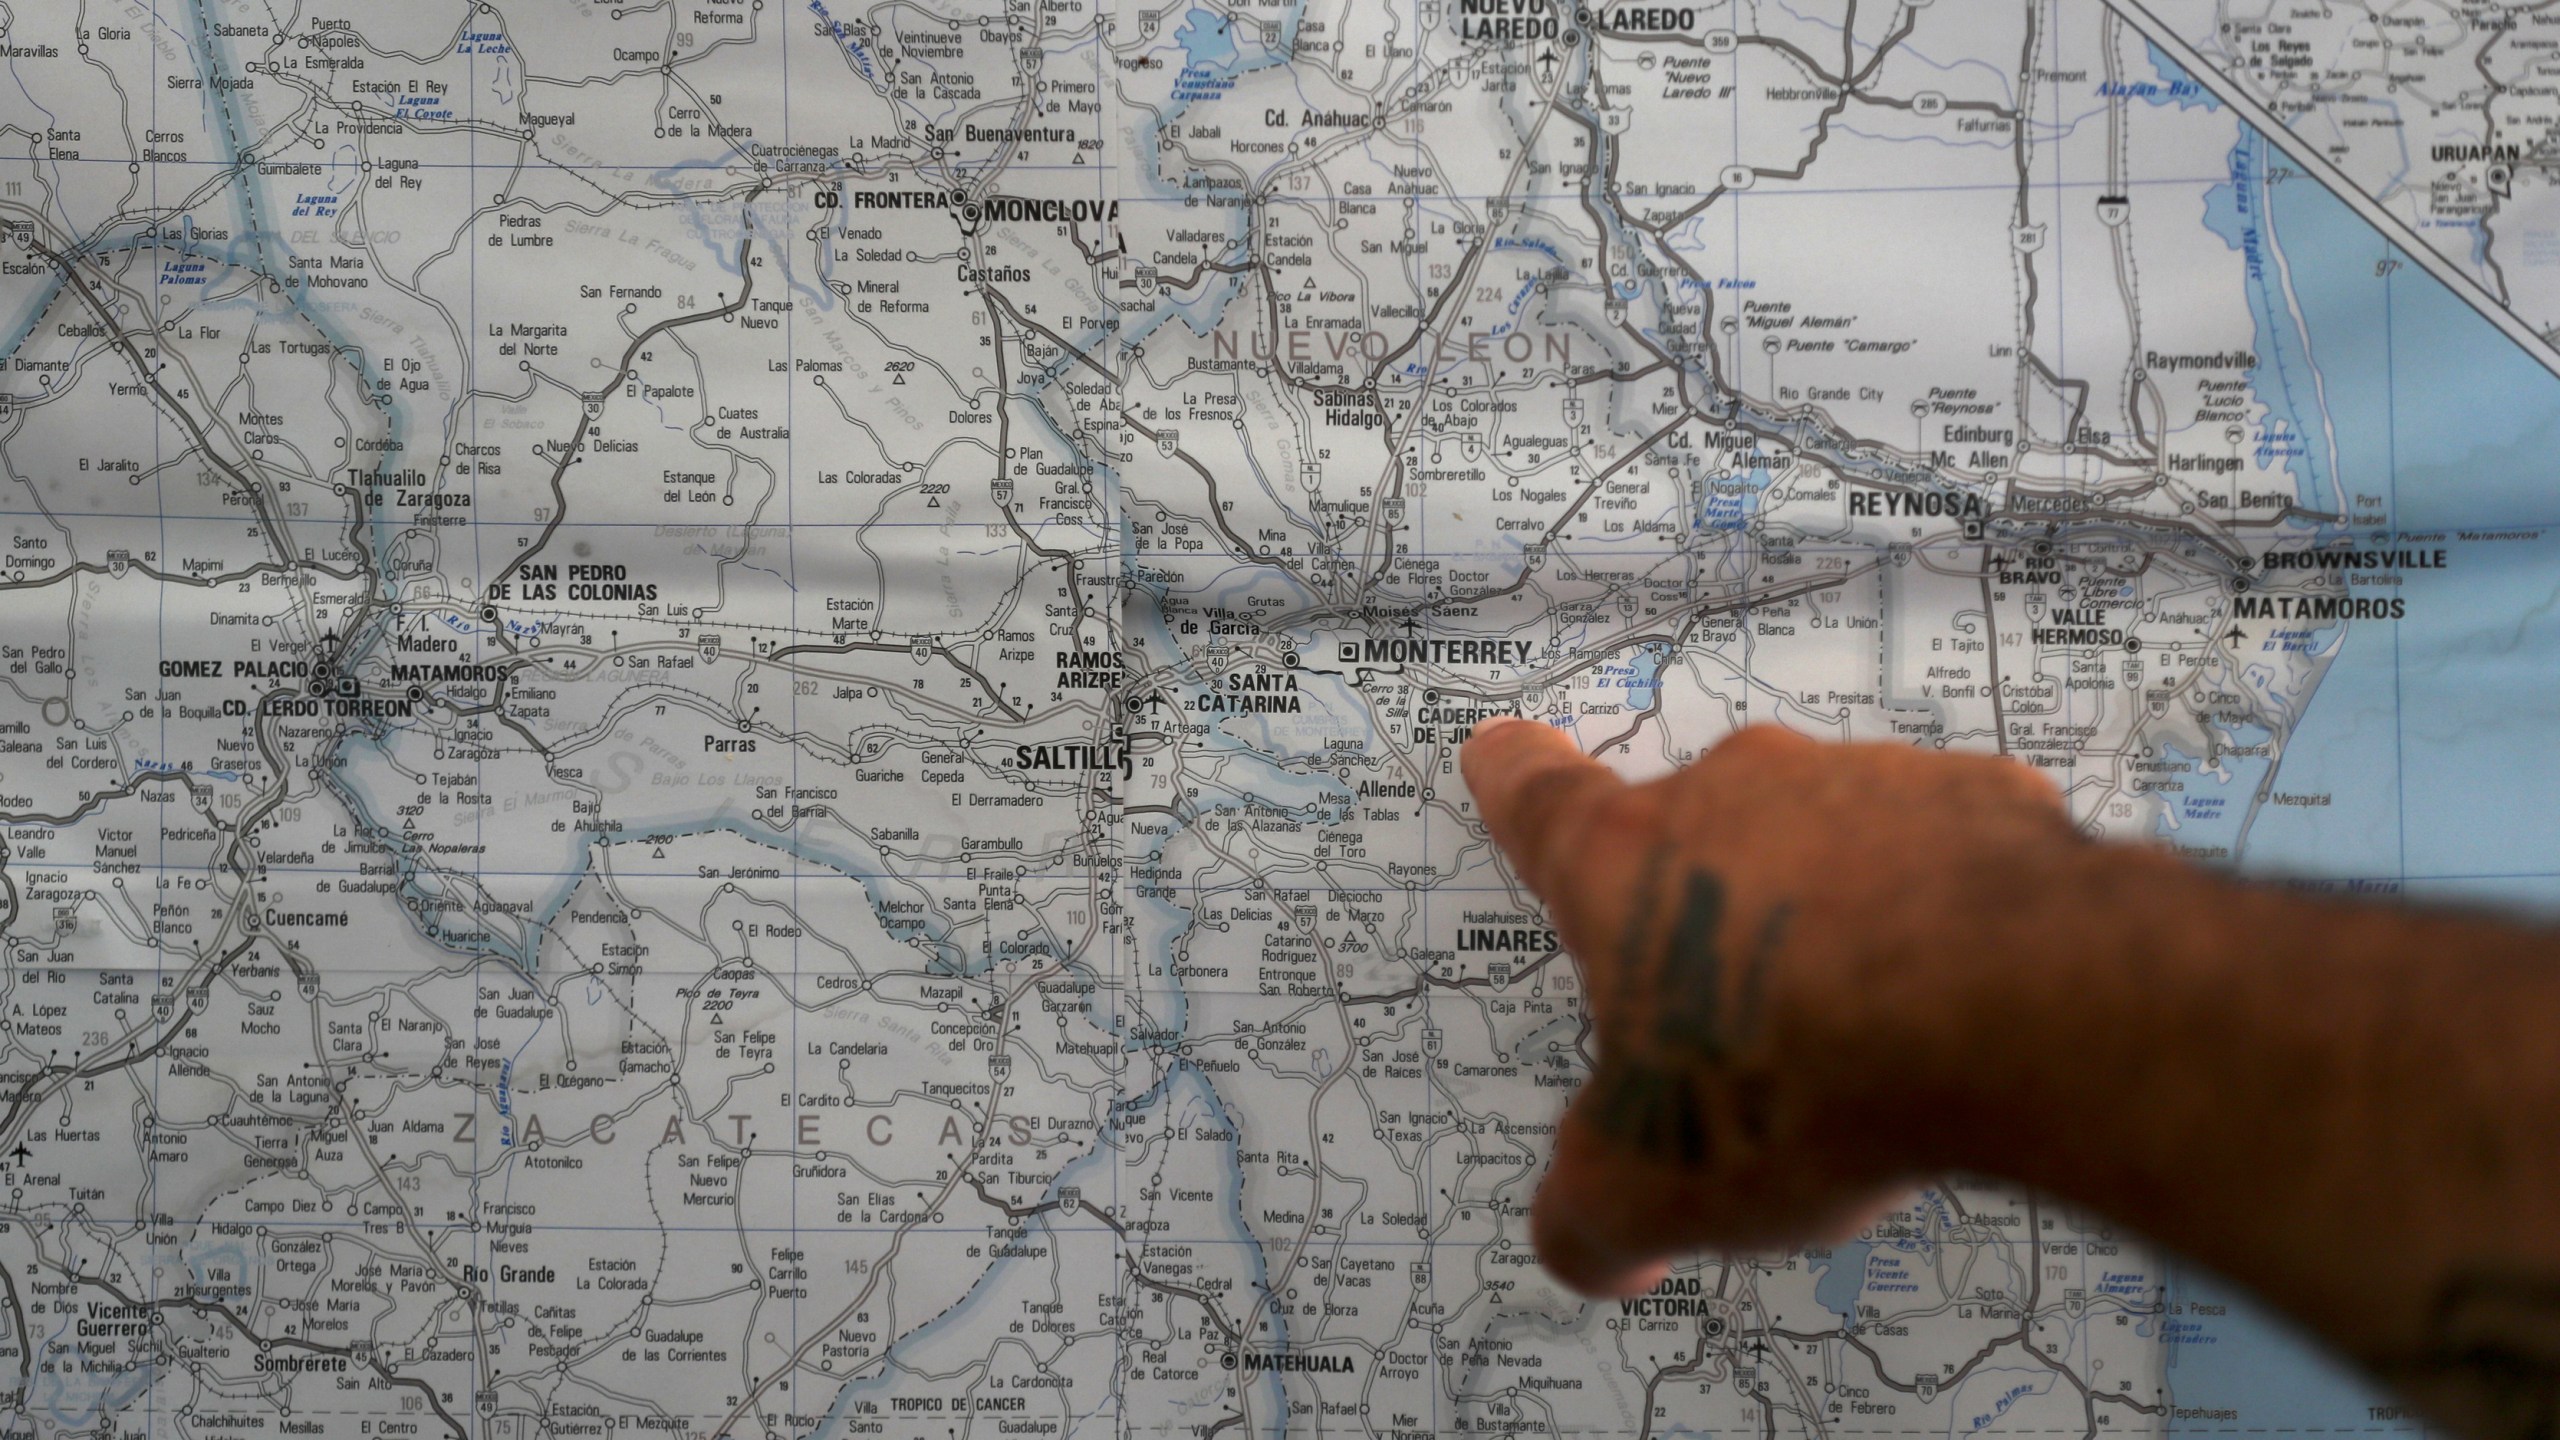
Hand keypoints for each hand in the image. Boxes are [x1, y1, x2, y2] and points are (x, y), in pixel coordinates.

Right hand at [1458, 720, 2077, 1298]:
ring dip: (1829, 910)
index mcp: (1625, 863)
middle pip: (1694, 834)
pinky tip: (1964, 995)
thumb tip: (1587, 1249)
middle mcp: (1735, 792)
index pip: (1537, 800)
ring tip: (1866, 1027)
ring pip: (1827, 839)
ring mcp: (1865, 782)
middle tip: (1737, 1020)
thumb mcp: (1652, 1190)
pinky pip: (1947, 851)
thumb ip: (1591, 1219)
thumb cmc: (1805, 1078)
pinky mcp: (1984, 800)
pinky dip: (1945, 910)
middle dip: (1705, 910)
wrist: (2023, 1014)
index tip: (1503, 757)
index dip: (1513, 783)